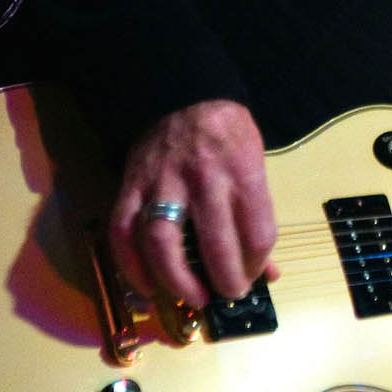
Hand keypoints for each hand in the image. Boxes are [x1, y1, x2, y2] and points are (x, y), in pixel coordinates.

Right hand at [107, 98, 279, 305]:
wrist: (183, 94)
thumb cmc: (227, 133)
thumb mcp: (255, 163)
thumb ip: (258, 217)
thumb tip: (268, 272)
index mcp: (242, 172)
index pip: (257, 232)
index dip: (257, 265)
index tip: (253, 277)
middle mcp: (203, 178)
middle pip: (215, 243)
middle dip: (225, 280)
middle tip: (228, 294)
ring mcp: (162, 183)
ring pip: (162, 242)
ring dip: (177, 280)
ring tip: (193, 298)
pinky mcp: (131, 186)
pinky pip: (124, 232)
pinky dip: (132, 266)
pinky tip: (149, 286)